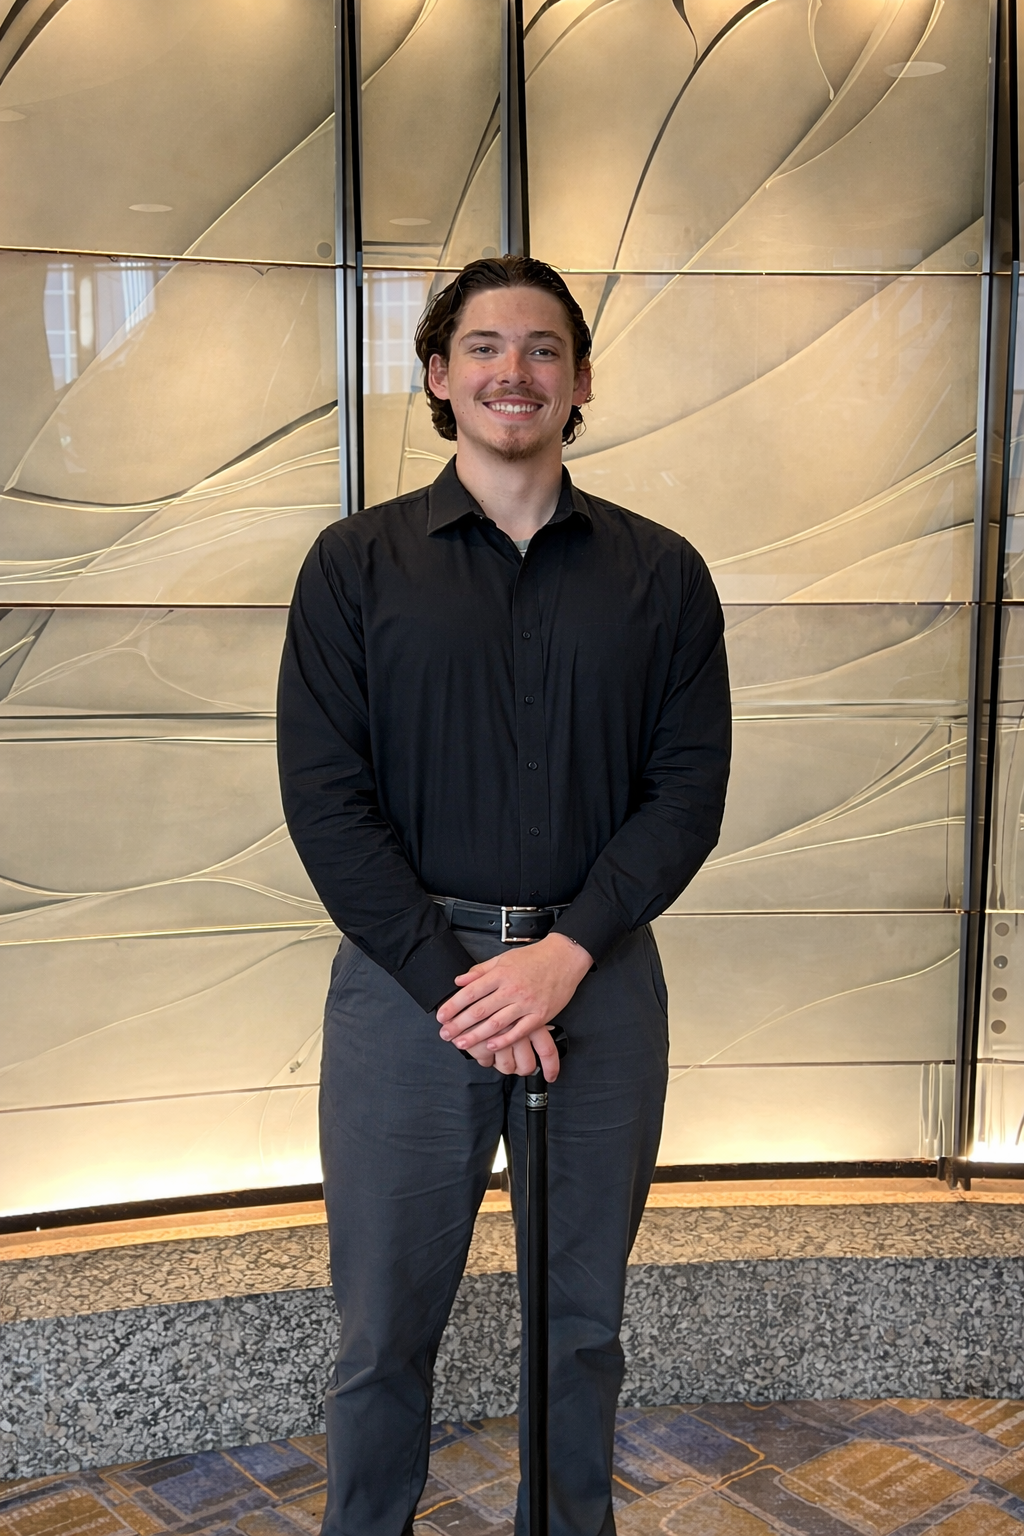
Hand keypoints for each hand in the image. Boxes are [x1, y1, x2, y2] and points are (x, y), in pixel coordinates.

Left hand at [437, 933, 592, 1080]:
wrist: (564, 957)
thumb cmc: (534, 958)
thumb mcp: (503, 958)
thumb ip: (480, 971)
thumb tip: (459, 981)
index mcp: (501, 974)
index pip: (471, 992)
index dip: (453, 1005)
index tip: (441, 1016)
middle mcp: (511, 989)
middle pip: (480, 1010)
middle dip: (459, 1024)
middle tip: (445, 1034)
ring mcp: (526, 1003)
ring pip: (497, 1023)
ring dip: (476, 1035)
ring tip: (462, 1043)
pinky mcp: (540, 1015)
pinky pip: (520, 1030)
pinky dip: (504, 1040)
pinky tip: (491, 1046)